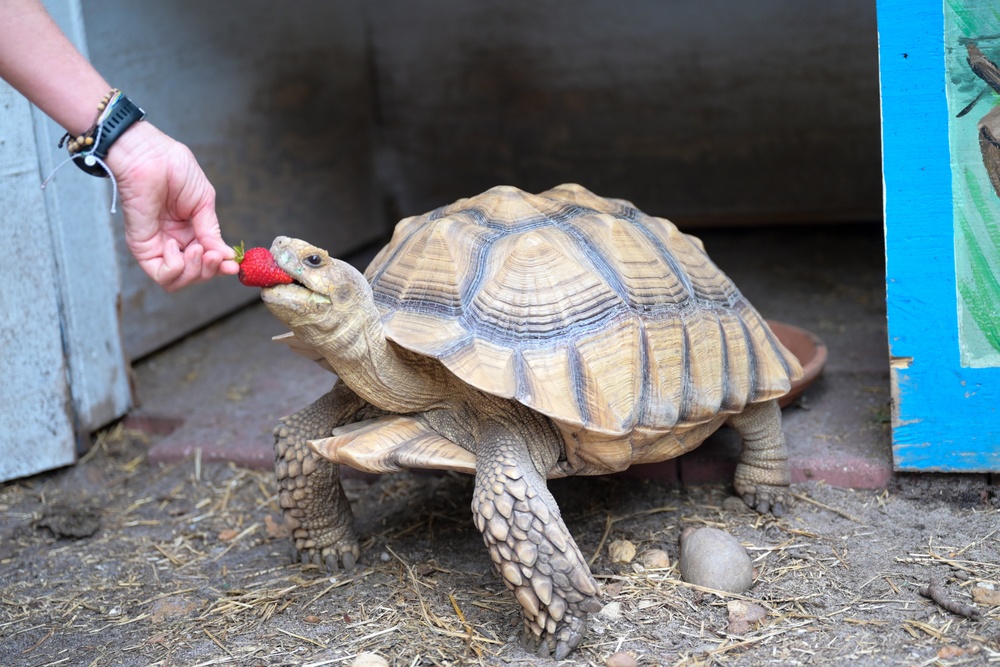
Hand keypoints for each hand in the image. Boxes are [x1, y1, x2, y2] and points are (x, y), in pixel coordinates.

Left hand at [105, 121, 238, 290]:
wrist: (150, 156)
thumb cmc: (173, 168)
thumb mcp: (204, 203)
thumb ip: (211, 232)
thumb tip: (226, 256)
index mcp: (189, 231)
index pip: (206, 261)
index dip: (221, 267)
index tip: (234, 265)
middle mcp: (173, 242)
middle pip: (194, 275)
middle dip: (209, 270)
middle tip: (214, 255)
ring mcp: (158, 246)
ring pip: (178, 281)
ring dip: (194, 272)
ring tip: (197, 249)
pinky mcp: (142, 247)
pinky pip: (161, 275)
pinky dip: (176, 268)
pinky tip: (176, 246)